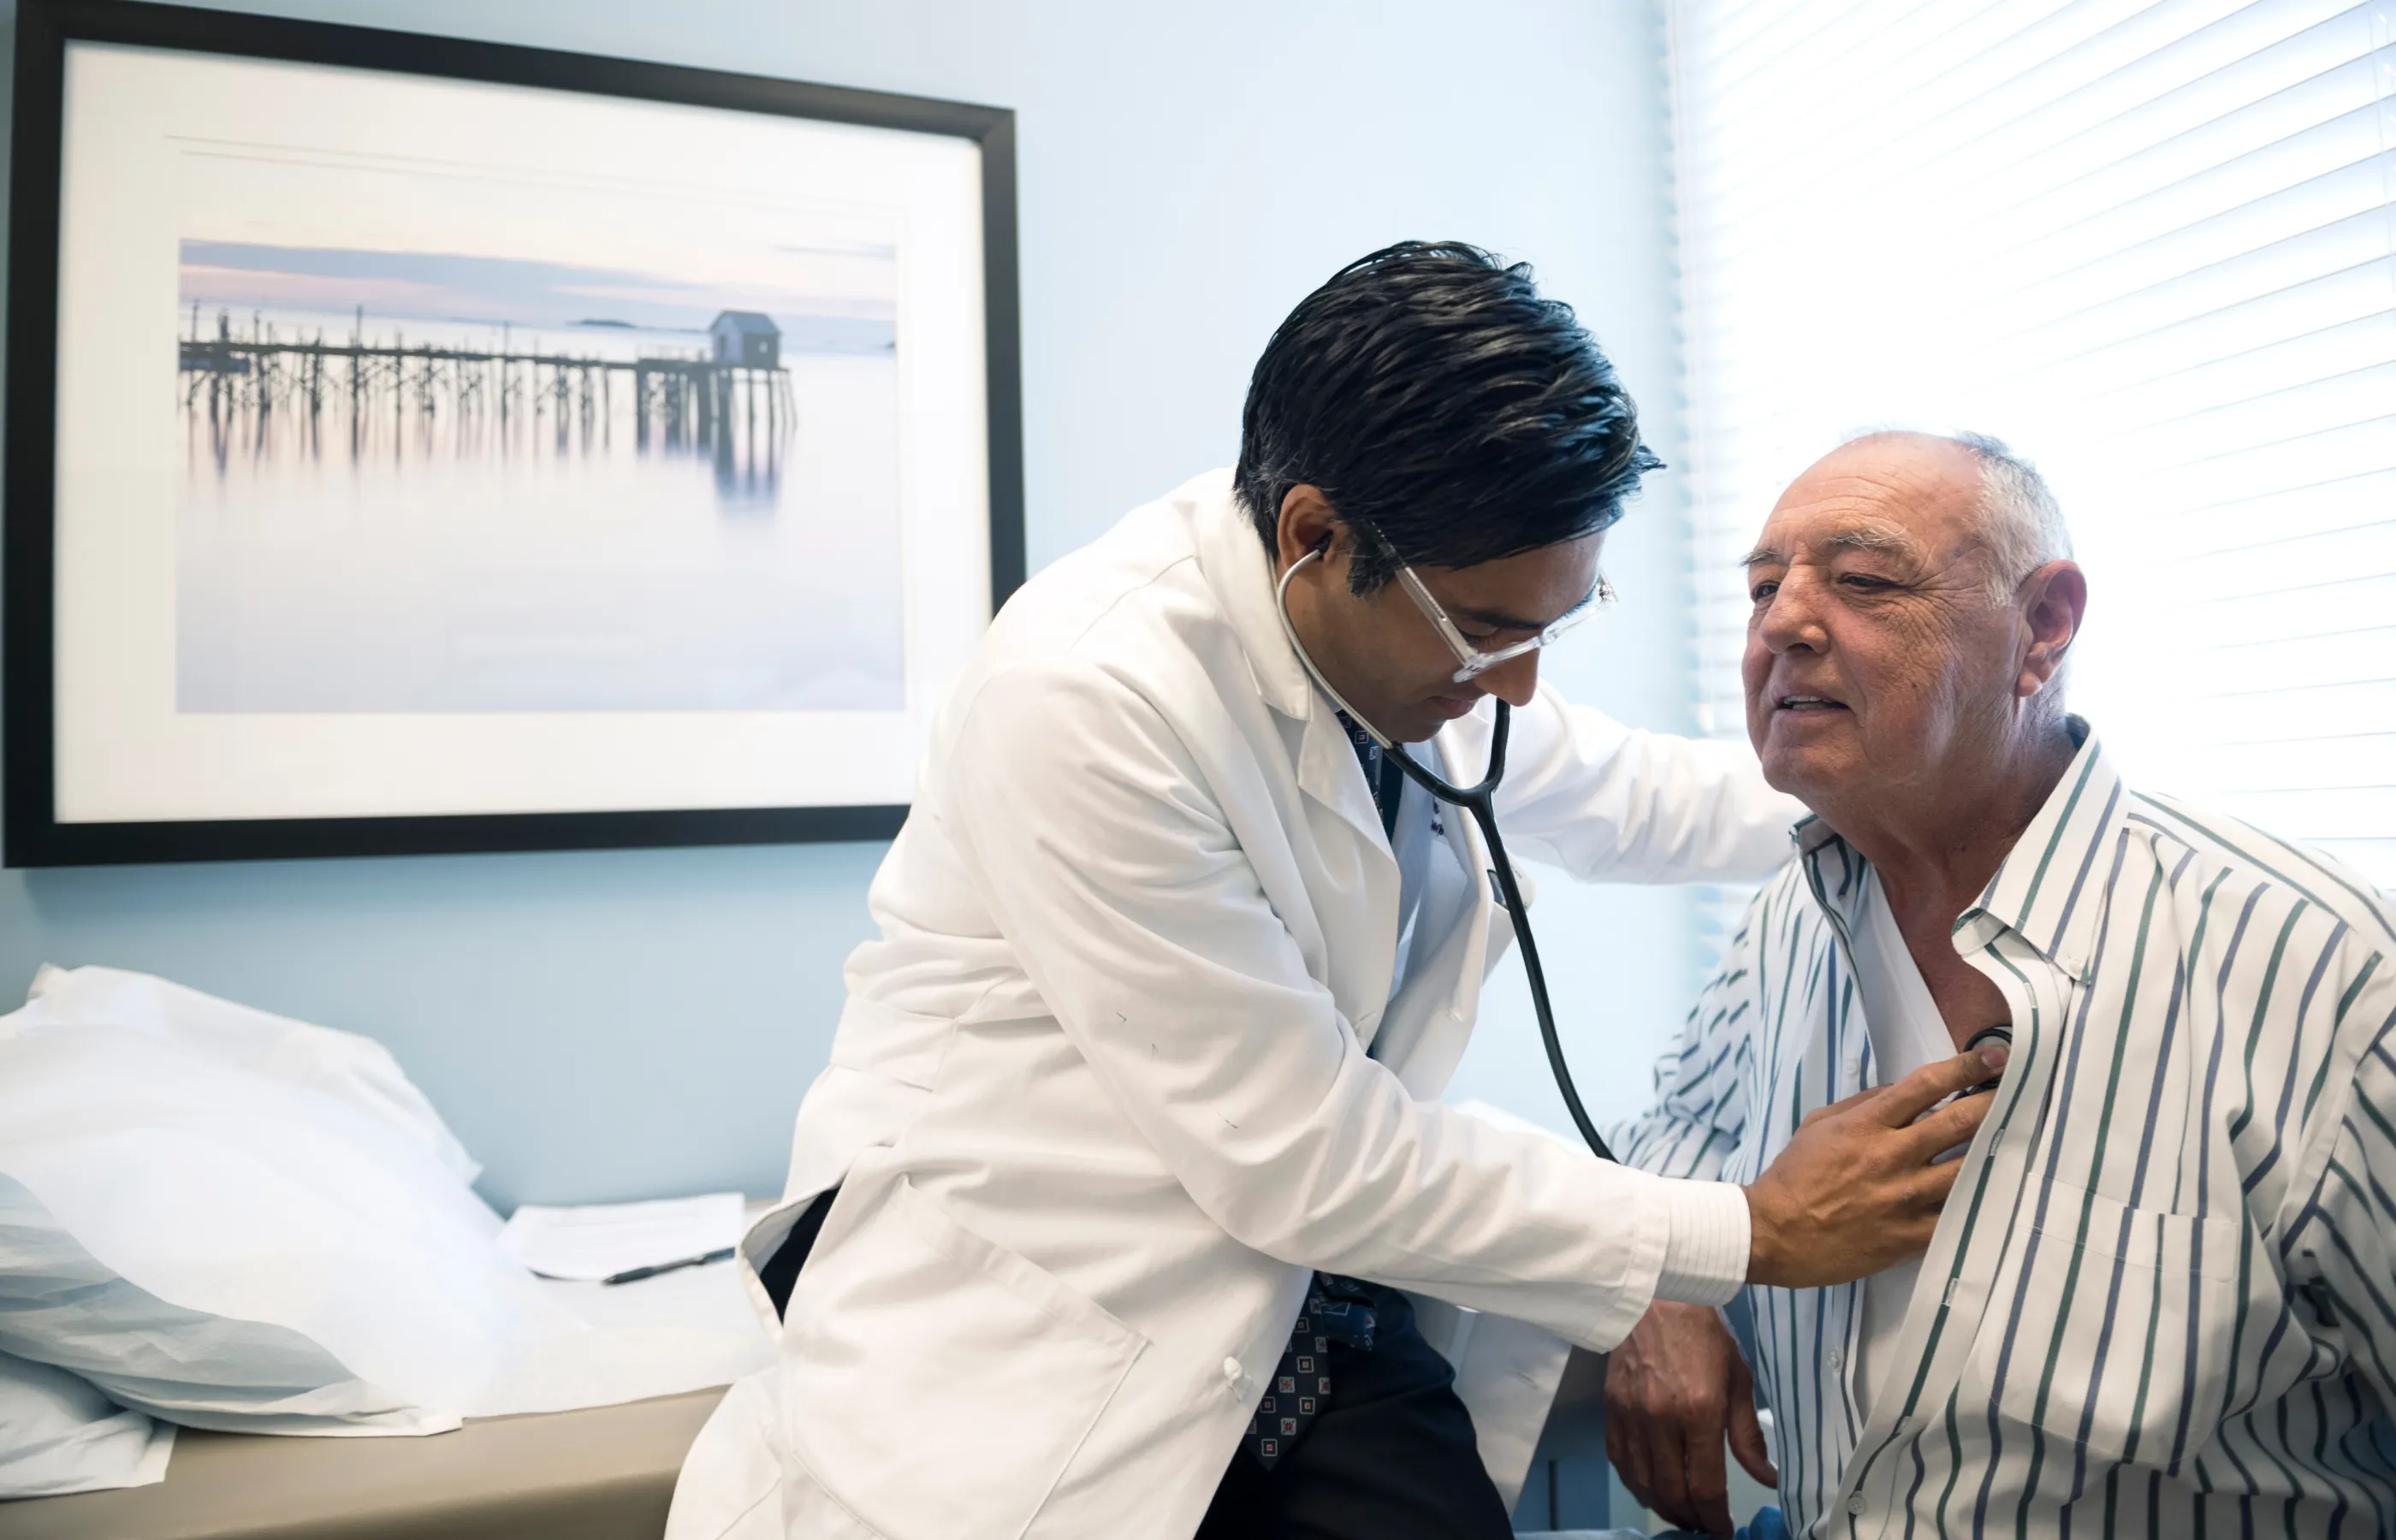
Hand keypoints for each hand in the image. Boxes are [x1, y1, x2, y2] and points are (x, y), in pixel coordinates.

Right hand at [1605, 1301, 1775, 1539]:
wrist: (1657, 1296)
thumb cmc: (1703, 1334)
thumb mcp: (1739, 1380)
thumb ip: (1748, 1435)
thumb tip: (1766, 1477)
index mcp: (1699, 1411)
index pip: (1705, 1485)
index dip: (1715, 1517)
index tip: (1724, 1528)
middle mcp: (1660, 1419)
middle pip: (1671, 1492)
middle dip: (1691, 1518)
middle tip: (1704, 1525)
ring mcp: (1631, 1415)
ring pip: (1641, 1483)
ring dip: (1662, 1506)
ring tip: (1680, 1512)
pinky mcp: (1610, 1408)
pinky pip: (1619, 1460)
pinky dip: (1635, 1482)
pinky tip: (1651, 1487)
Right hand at [1742, 1045, 2005, 1288]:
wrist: (1773, 1235)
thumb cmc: (1793, 1176)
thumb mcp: (1818, 1124)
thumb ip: (1862, 1104)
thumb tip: (1903, 1091)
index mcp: (1866, 1125)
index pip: (1925, 1086)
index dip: (1965, 1067)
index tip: (1994, 1057)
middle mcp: (1890, 1157)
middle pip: (1958, 1123)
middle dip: (1995, 1101)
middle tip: (2021, 1089)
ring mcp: (1902, 1199)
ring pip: (1967, 1170)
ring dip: (1997, 1152)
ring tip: (2023, 1139)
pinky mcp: (1908, 1237)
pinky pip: (1955, 1219)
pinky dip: (1979, 1204)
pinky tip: (2000, 1194)